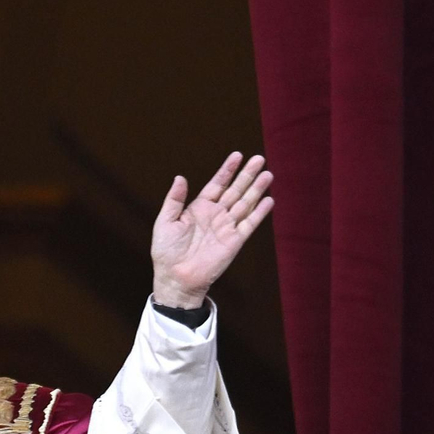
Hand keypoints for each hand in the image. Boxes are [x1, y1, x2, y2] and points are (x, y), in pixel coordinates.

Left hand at [149, 152, 273, 308]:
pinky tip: (268, 200)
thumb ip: (174, 200)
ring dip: (256, 189)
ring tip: (268, 174)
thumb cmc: (166, 251)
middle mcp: (215, 215)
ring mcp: (226, 227)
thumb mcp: (165, 221)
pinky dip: (259, 213)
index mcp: (199, 208)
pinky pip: (249, 224)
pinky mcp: (234, 241)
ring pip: (245, 204)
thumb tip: (180, 177)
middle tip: (259, 158)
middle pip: (235, 190)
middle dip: (247, 174)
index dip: (227, 170)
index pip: (217, 184)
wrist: (175, 278)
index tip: (237, 155)